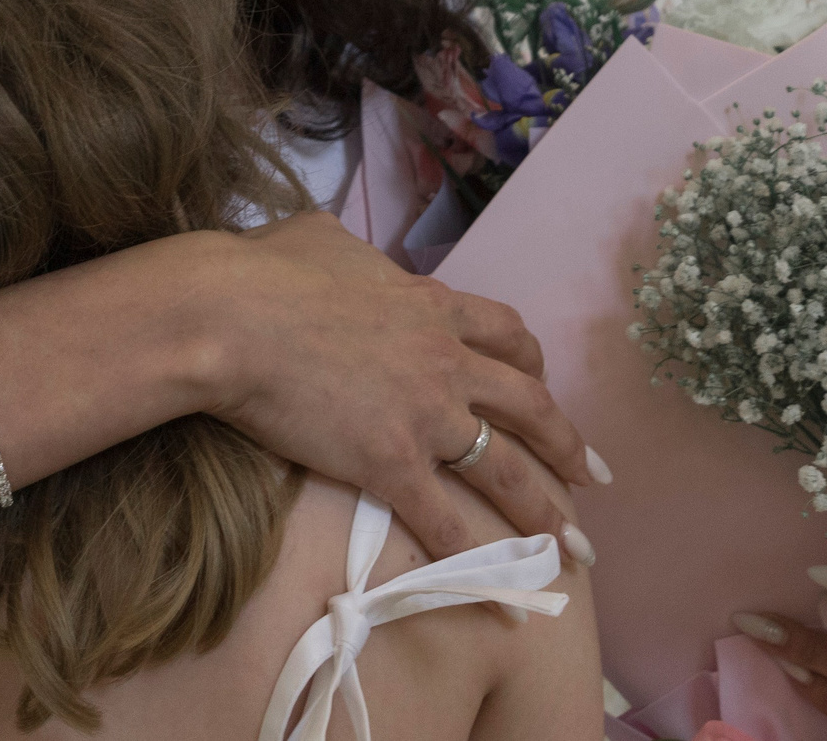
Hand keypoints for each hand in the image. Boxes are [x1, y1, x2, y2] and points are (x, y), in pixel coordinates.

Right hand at [190, 212, 598, 558]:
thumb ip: (350, 252)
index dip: (531, 365)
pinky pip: (442, 518)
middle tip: (596, 477)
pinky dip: (470, 556)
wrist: (230, 316)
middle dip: (569, 445)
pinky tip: (492, 589)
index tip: (543, 386)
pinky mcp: (389, 460)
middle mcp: (444, 358)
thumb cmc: (263, 271)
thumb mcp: (321, 237)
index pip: (505, 334)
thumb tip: (339, 249)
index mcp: (431, 304)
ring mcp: (423, 412)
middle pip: (529, 405)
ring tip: (574, 549)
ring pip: (506, 468)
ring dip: (545, 512)